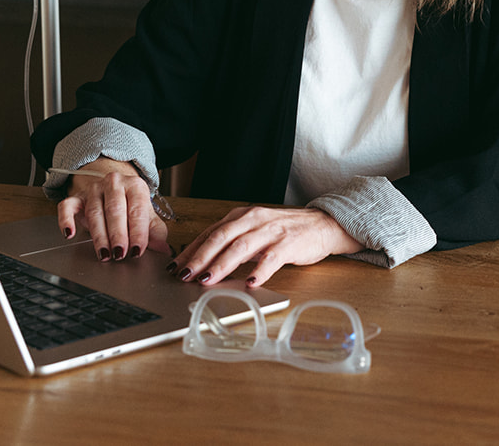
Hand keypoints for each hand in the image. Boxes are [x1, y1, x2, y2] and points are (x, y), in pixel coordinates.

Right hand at [57, 157, 169, 261]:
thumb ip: (156, 232)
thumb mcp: (146, 216)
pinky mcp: (77, 197)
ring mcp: (93, 189)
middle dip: (117, 234)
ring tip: (104, 254)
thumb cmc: (132, 206)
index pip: (137, 210)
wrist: (114, 189)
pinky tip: (70, 234)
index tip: (137, 250)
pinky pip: (67, 206)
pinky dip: (66, 220)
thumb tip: (165, 250)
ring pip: (94, 212)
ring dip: (99, 235)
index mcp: (135, 186)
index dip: (138, 232)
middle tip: (120, 254)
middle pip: (115, 210)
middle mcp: (114, 184)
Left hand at [171, 205, 361, 287]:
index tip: (175, 266)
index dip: (191, 249)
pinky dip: (260, 270)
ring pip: (241, 246)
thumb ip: (232, 242)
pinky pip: (272, 258)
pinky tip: (250, 283)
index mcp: (242, 216)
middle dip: (200, 257)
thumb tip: (202, 262)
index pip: (210, 232)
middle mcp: (254, 219)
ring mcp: (272, 231)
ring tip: (207, 280)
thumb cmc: (285, 231)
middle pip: (221, 237)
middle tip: (185, 274)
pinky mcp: (289, 243)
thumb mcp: (254, 231)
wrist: (323, 225)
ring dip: (222, 264)